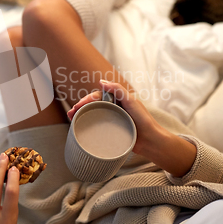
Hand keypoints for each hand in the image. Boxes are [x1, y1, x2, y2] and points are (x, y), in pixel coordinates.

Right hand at [67, 80, 196, 176]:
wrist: (151, 141)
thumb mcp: (131, 101)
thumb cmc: (144, 120)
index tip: (77, 106)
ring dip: (81, 116)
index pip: (97, 97)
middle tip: (71, 114)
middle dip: (80, 108)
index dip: (86, 100)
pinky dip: (88, 125)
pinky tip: (81, 128)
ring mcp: (112, 120)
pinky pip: (98, 126)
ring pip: (94, 115)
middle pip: (93, 105)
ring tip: (71, 120)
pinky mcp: (112, 131)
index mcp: (117, 100)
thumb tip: (101, 81)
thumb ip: (118, 90)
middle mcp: (114, 108)